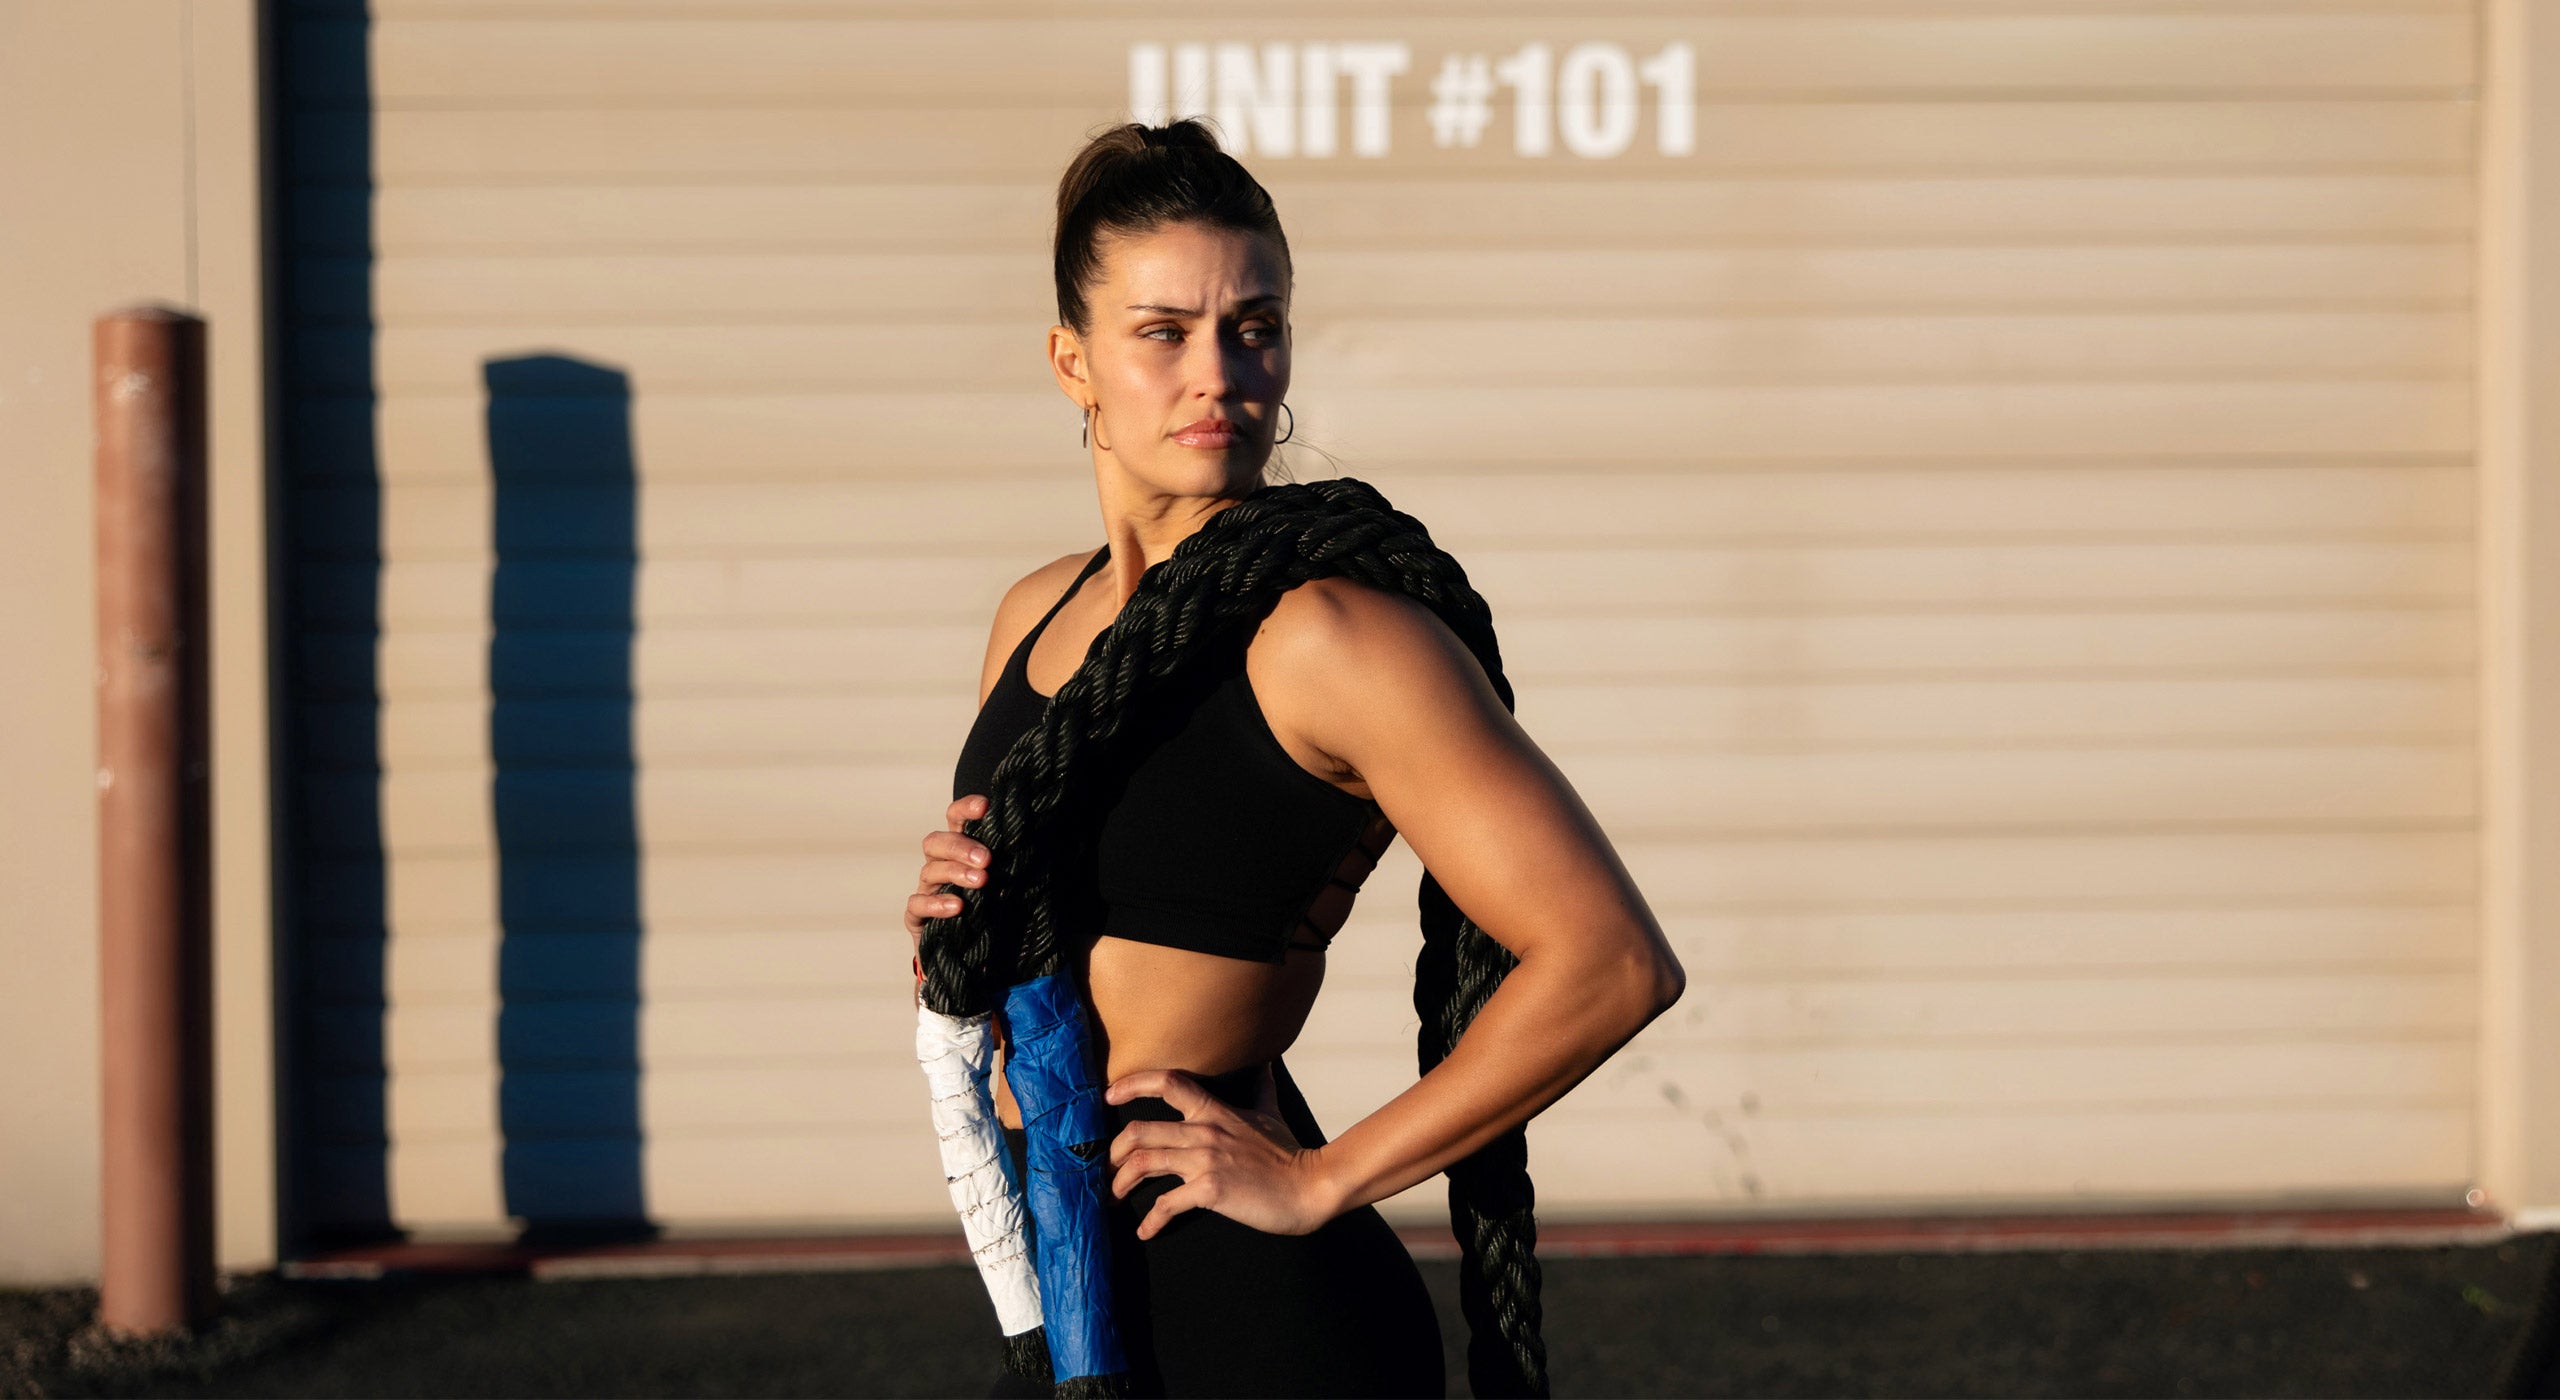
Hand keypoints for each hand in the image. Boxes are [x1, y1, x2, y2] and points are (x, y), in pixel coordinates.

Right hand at [908, 794, 1002, 1033]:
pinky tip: (958, 907)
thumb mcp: (1012, 888)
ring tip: (982, 881)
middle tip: (988, 859)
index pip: (955, 820)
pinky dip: (936, 904)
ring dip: (956, 872)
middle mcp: (940, 866)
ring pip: (930, 870)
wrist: (975, 964)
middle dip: (962, 846)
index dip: (965, 809)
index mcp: (962, 852)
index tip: (985, 807)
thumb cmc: (997, 916)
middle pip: (937, 842)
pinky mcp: (917, 919)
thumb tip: (1051, 842)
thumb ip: (1019, 866)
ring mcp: (926, 891)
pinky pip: (916, 905)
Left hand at [1103, 1067, 1339, 1239]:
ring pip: (1144, 1163)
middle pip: (1139, 1130)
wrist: (1311, 1186)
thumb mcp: (1271, 1113)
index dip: (1131, 1084)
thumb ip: (1261, 1089)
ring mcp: (1206, 1160)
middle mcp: (1204, 1131)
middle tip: (1108, 1168)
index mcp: (1215, 1111)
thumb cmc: (1289, 1154)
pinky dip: (1150, 1220)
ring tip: (1114, 1197)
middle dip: (1114, 1152)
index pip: (1167, 1082)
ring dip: (1121, 1182)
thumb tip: (1266, 1064)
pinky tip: (1146, 1231)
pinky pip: (1167, 1203)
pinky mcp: (1211, 1190)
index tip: (1109, 1095)